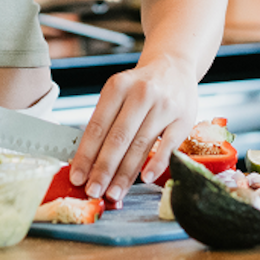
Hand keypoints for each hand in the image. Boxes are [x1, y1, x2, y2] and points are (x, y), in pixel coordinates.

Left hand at [67, 54, 197, 202]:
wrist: (173, 66)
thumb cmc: (140, 86)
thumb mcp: (119, 93)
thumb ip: (106, 121)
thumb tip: (87, 161)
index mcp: (117, 86)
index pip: (98, 126)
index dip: (86, 154)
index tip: (77, 177)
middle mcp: (140, 94)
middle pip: (118, 138)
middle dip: (103, 169)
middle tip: (93, 191)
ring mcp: (163, 107)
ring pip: (140, 145)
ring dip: (125, 174)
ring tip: (114, 194)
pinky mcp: (183, 119)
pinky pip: (167, 146)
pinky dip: (155, 164)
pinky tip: (144, 179)